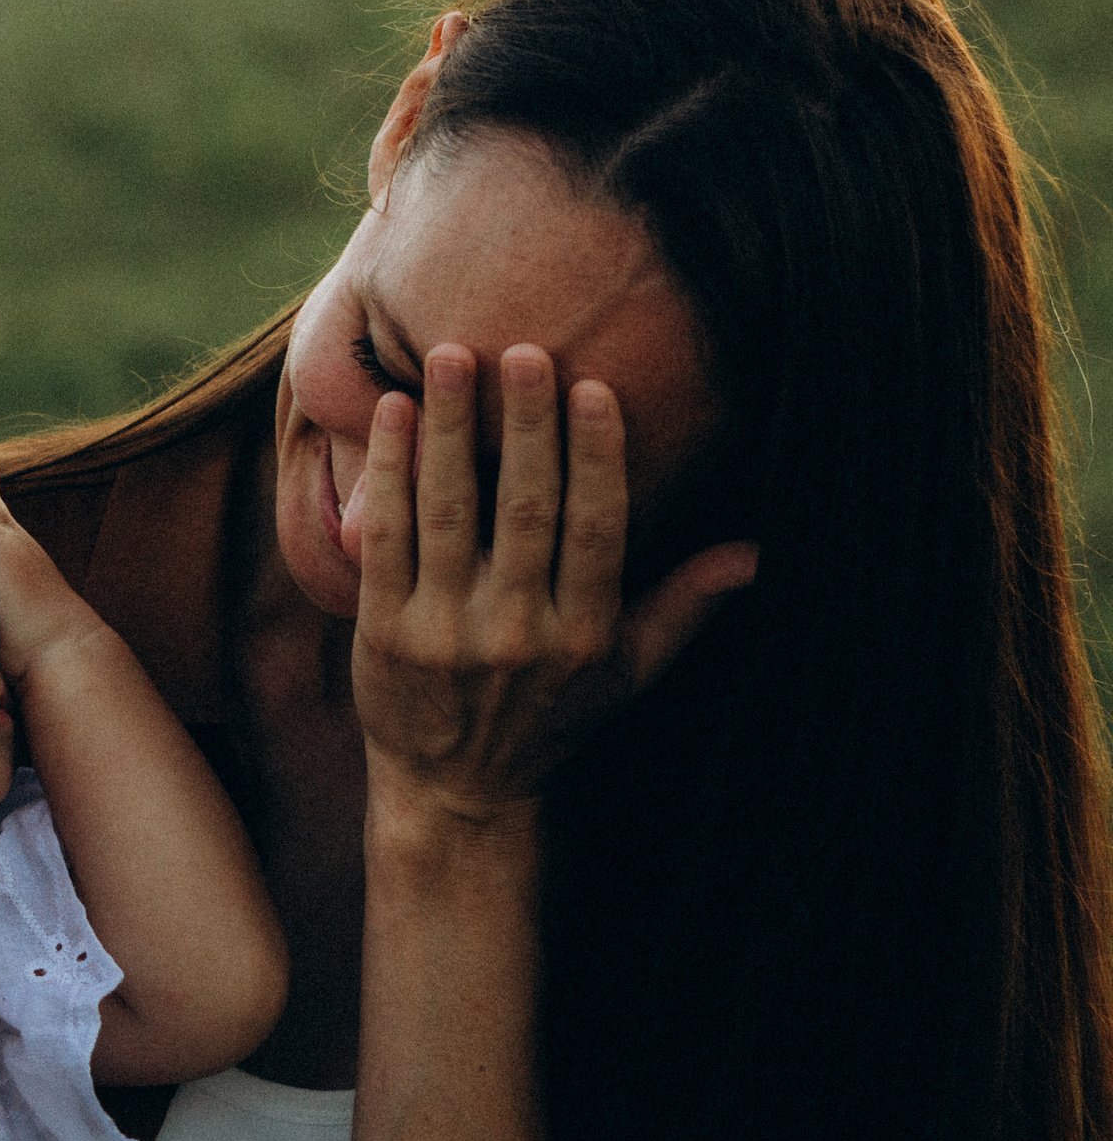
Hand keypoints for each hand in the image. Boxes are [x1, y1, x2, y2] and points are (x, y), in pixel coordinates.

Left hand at [349, 343, 756, 826]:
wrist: (452, 791)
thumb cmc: (547, 720)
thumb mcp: (626, 676)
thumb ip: (684, 609)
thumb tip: (757, 554)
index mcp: (583, 634)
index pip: (596, 529)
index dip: (596, 457)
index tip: (595, 388)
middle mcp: (516, 632)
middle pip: (525, 509)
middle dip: (525, 425)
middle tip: (522, 349)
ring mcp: (444, 632)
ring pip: (449, 513)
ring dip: (452, 430)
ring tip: (452, 358)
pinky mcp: (383, 632)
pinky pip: (385, 538)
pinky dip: (389, 474)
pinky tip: (395, 415)